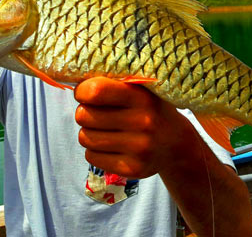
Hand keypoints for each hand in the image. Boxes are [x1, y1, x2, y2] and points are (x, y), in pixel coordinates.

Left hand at [74, 77, 193, 177]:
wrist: (175, 143)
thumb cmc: (148, 109)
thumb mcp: (139, 89)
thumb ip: (112, 83)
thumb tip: (76, 83)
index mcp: (142, 96)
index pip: (95, 91)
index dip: (82, 91)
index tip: (85, 93)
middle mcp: (143, 122)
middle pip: (84, 115)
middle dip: (84, 112)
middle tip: (95, 112)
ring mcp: (139, 148)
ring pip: (85, 137)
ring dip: (88, 132)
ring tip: (102, 129)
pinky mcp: (133, 169)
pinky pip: (91, 157)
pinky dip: (94, 150)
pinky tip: (109, 145)